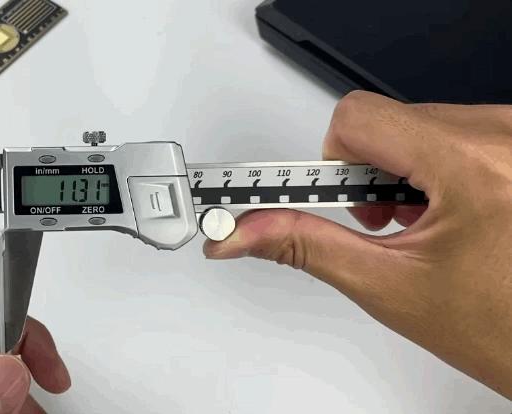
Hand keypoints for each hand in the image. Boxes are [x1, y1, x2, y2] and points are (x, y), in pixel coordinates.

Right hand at [204, 91, 511, 397]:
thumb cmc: (502, 326)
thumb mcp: (389, 287)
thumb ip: (304, 246)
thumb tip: (241, 232)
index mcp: (472, 167)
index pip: (357, 118)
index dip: (329, 161)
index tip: (315, 194)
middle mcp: (504, 137)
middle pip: (387, 120)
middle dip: (368, 174)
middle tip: (385, 224)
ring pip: (420, 122)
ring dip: (404, 170)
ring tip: (423, 221)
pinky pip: (457, 128)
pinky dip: (438, 165)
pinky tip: (450, 208)